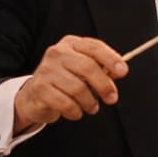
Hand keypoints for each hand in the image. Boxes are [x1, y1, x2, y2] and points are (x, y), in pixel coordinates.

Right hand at [12, 35, 127, 130]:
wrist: (34, 96)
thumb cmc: (64, 81)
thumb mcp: (82, 70)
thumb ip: (101, 68)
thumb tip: (120, 71)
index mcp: (70, 44)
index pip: (94, 47)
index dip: (111, 59)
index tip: (123, 71)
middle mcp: (57, 53)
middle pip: (88, 67)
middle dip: (104, 86)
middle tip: (112, 99)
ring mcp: (47, 70)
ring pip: (78, 88)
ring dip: (90, 103)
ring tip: (91, 107)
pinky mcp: (40, 88)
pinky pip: (66, 103)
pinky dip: (75, 111)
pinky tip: (76, 112)